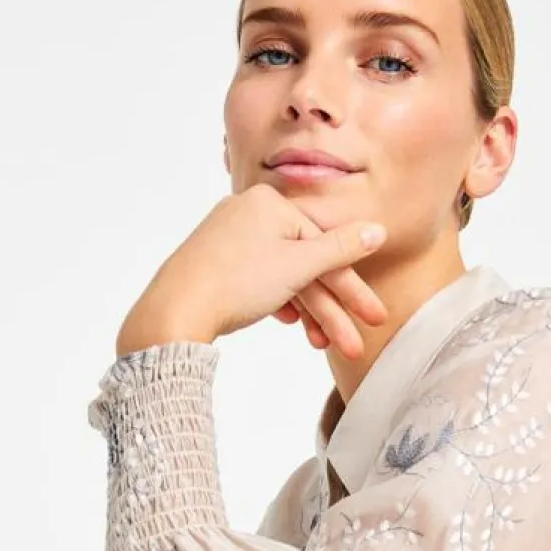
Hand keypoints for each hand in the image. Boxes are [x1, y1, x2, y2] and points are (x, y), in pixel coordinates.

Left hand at [117, 183, 388, 356]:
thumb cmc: (235, 283)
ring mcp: (229, 238)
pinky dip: (277, 303)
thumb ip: (341, 249)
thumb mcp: (299, 266)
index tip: (373, 317)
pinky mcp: (214, 263)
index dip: (352, 289)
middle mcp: (248, 213)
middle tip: (355, 343)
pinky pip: (257, 281)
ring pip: (282, 277)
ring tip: (323, 346)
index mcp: (270, 204)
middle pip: (305, 265)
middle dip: (332, 309)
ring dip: (309, 314)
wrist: (173, 312)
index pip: (324, 247)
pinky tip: (289, 324)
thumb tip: (378, 230)